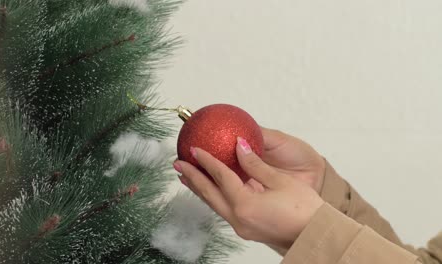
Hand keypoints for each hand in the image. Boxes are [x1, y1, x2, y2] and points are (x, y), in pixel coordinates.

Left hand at [173, 137, 323, 248]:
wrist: (316, 235)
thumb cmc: (305, 209)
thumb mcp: (280, 181)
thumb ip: (255, 164)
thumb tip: (239, 146)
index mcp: (245, 205)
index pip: (220, 177)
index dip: (206, 161)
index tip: (194, 149)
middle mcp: (238, 218)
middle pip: (209, 194)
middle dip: (192, 177)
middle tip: (178, 164)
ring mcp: (241, 227)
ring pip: (214, 204)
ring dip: (200, 189)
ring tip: (187, 176)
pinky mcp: (247, 230)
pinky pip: (224, 210)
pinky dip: (214, 197)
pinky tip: (212, 190)